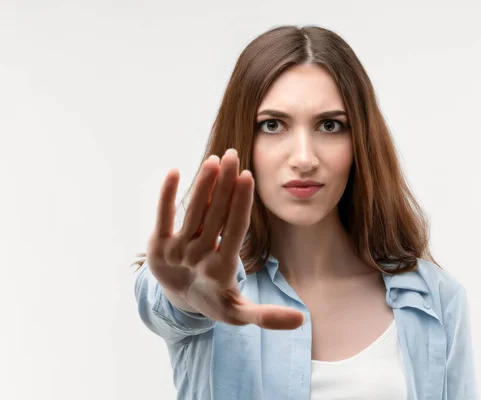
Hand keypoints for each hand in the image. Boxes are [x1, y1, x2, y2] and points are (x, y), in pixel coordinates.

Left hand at [146, 148, 303, 329]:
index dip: (240, 203)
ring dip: (202, 184)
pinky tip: (175, 172)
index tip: (247, 176)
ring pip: (192, 213)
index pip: (233, 231)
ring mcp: (176, 251)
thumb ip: (267, 316)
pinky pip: (162, 218)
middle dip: (223, 184)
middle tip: (233, 155)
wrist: (178, 303)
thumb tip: (301, 322)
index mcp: (221, 270)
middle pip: (213, 215)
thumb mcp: (240, 313)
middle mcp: (198, 258)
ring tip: (215, 159)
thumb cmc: (217, 300)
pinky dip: (166, 196)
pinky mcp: (157, 245)